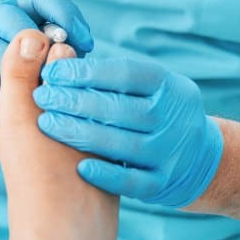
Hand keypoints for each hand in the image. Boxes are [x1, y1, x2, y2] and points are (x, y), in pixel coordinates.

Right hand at [0, 0, 93, 160]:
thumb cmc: (14, 93)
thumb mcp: (41, 73)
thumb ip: (58, 58)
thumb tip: (80, 52)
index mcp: (15, 17)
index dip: (64, 13)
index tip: (86, 43)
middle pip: (9, 15)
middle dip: (36, 39)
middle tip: (57, 66)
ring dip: (15, 71)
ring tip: (39, 94)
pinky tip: (13, 116)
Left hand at [31, 53, 223, 206]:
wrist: (198, 159)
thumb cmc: (156, 112)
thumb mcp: (150, 87)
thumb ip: (114, 77)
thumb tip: (61, 55)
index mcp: (169, 86)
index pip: (125, 74)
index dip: (86, 72)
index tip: (52, 71)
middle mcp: (173, 117)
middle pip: (119, 108)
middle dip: (74, 101)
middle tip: (41, 96)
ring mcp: (170, 153)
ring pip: (123, 144)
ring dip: (80, 133)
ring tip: (46, 123)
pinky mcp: (163, 183)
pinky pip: (133, 182)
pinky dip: (106, 175)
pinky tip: (79, 166)